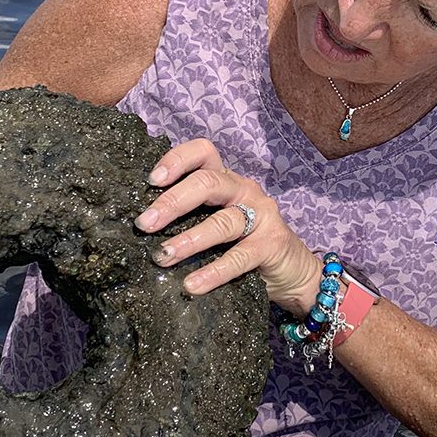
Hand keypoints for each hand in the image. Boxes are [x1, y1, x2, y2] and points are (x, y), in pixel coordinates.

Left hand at [134, 139, 320, 312]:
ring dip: (188, 240)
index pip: (203, 152)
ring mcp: (261, 216)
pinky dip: (213, 272)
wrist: (294, 270)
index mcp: (227, 180)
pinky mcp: (272, 244)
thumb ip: (191, 215)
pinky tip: (192, 285)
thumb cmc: (245, 243)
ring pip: (222, 222)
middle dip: (172, 202)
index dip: (177, 160)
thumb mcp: (218, 222)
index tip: (151, 181)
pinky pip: (239, 258)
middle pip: (207, 183)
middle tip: (144, 225)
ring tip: (163, 256)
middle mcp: (245, 190)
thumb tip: (143, 224)